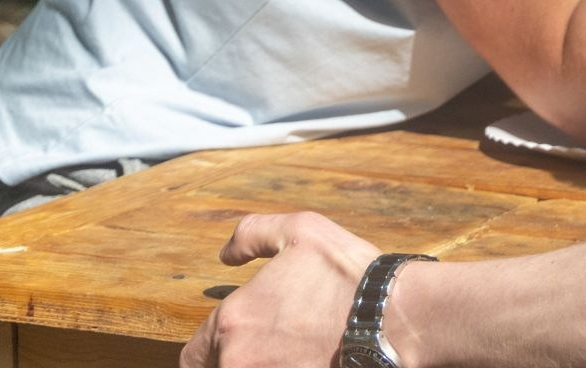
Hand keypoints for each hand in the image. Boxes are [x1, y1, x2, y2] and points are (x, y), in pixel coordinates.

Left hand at [180, 211, 379, 367]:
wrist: (393, 320)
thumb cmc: (348, 275)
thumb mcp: (301, 231)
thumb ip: (253, 235)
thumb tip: (226, 255)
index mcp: (232, 321)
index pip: (192, 354)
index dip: (210, 348)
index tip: (234, 342)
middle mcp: (237, 360)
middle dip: (232, 361)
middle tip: (266, 347)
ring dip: (255, 367)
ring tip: (286, 356)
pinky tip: (304, 362)